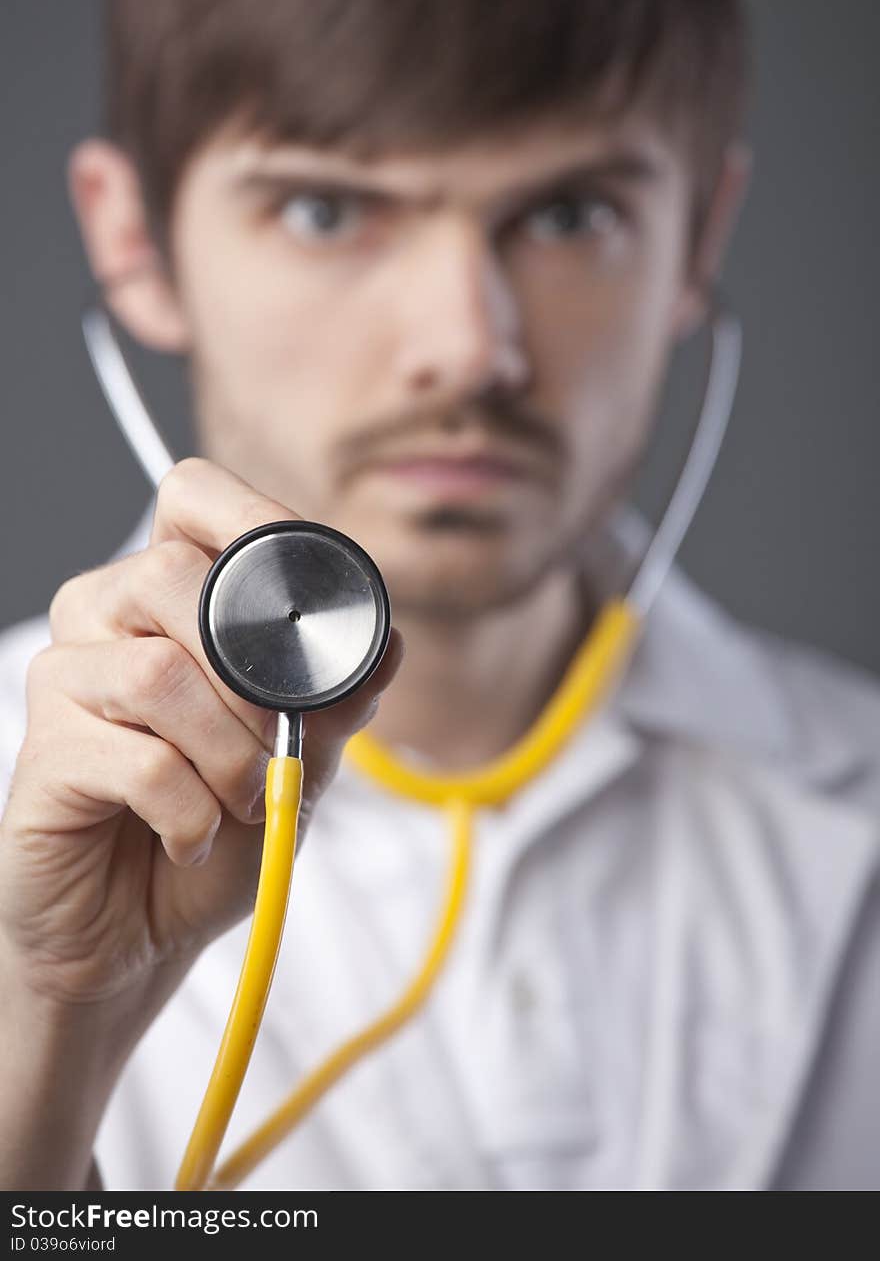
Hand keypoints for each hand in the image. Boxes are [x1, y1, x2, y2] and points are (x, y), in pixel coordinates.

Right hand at [0, 458, 402, 1022]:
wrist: (139, 931)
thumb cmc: (213, 827)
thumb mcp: (300, 760)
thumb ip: (337, 700)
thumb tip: (388, 643)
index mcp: (164, 592)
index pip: (193, 495)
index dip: (257, 522)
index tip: (312, 597)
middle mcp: (102, 616)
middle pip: (171, 576)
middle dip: (253, 676)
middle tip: (279, 745)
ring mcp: (64, 680)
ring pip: (158, 674)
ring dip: (230, 754)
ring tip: (242, 801)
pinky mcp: (43, 755)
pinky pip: (139, 763)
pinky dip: (193, 814)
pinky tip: (192, 838)